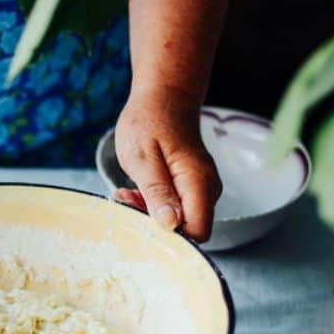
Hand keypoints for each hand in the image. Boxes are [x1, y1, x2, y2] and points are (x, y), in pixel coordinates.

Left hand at [113, 86, 220, 241]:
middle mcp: (207, 189)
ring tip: (127, 193)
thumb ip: (157, 192)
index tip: (141, 221)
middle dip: (155, 224)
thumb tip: (170, 225)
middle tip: (126, 200)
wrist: (164, 96)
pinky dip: (154, 205)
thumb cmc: (150, 120)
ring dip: (151, 214)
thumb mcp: (142, 157)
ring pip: (180, 220)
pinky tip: (136, 191)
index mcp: (198, 182)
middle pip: (188, 229)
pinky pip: (177, 208)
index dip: (170, 237)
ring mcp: (202, 188)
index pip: (197, 231)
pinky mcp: (193, 187)